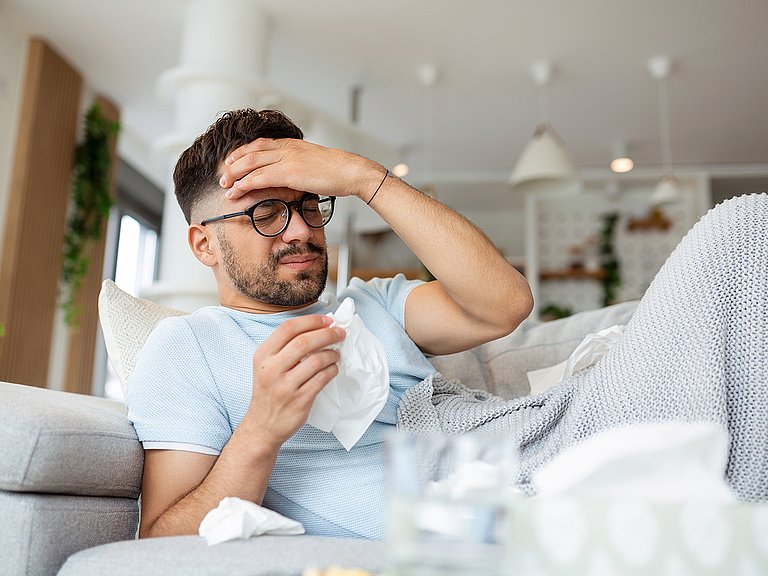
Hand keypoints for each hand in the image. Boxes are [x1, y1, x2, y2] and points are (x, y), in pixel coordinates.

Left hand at [218, 138, 384, 201]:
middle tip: (223, 175)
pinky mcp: (289, 173)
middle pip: (250, 152)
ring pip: (250, 163)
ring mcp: (287, 159)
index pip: (259, 144)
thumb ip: (300, 166)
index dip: (242, 152)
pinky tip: (236, 191)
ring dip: (234, 175)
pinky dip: (244, 184)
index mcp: (292, 144)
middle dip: (233, 164)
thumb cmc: (337, 171)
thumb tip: (294, 177)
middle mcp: (286, 148)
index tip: (231, 161)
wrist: (351, 171)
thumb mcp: (314, 163)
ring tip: (224, 186)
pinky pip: (260, 177)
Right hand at [244, 314, 344, 447]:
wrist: (263, 425)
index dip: (312, 321)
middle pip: (304, 342)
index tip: (328, 320)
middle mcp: (271, 369)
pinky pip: (322, 379)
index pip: (288, 328)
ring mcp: (285, 386)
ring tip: (336, 354)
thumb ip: (285, 348)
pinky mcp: (299, 400)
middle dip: (327, 334)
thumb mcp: (266, 365)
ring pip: (316, 360)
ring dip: (331, 354)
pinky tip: (333, 368)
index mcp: (263, 355)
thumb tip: (318, 328)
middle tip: (339, 333)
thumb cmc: (269, 391)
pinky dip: (332, 370)